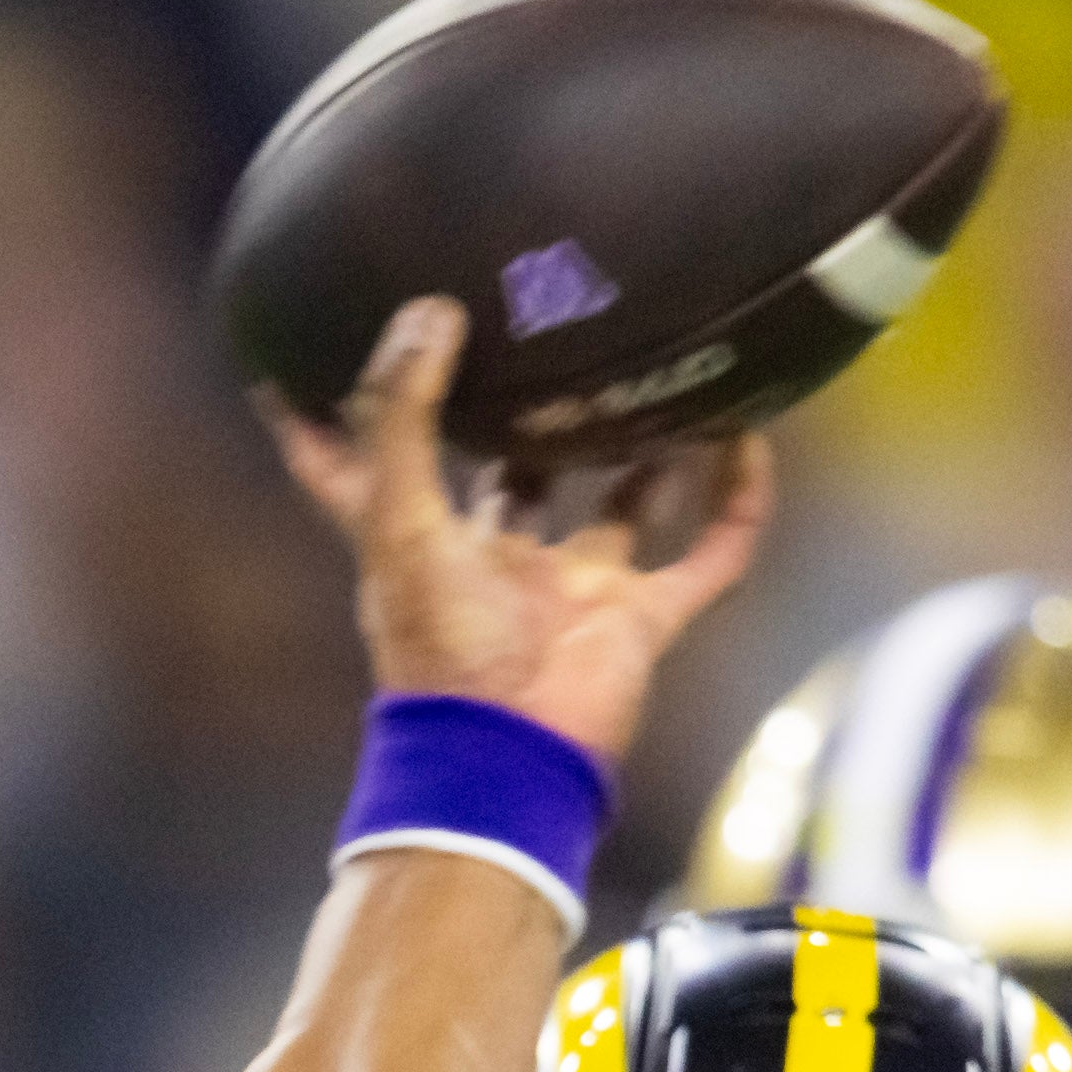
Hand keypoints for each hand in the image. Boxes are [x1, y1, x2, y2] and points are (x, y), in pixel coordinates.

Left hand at [266, 298, 775, 766]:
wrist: (510, 760)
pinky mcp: (641, 621)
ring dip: (648, 453)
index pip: (370, 465)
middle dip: (537, 417)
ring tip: (666, 375)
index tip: (323, 342)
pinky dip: (734, 504)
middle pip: (517, 477)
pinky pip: (707, 555)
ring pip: (623, 505)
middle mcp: (498, 564)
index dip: (342, 410)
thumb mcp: (398, 519)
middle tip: (561, 336)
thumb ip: (400, 417)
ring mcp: (574, 592)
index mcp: (423, 544)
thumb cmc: (439, 650)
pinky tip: (748, 439)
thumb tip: (427, 312)